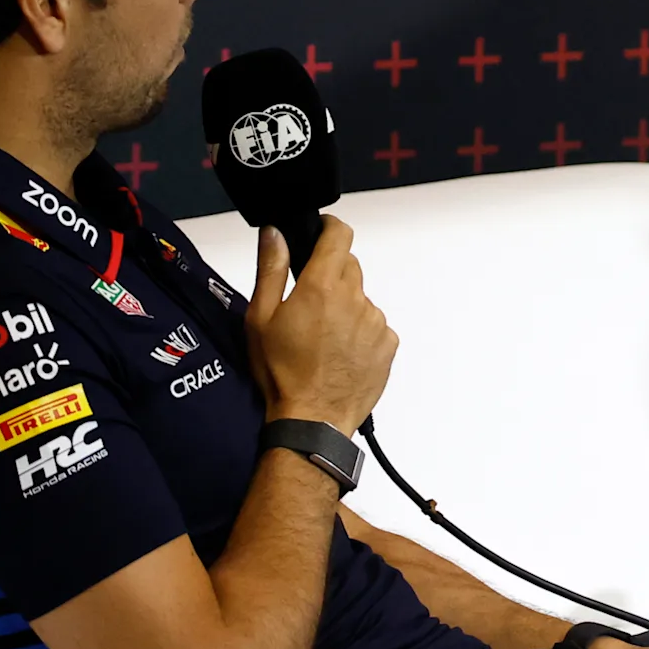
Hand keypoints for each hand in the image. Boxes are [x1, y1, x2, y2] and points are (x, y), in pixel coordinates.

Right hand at [248, 217, 394, 431]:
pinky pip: (374, 325)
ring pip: (361, 298)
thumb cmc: (281, 372)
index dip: (330, 229)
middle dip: (330, 275)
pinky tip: (339, 352)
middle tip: (309, 302)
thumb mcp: (260, 318)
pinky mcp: (388, 344)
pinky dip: (359, 331)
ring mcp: (376, 322)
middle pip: (349, 267)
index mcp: (322, 287)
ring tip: (322, 337)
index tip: (322, 232)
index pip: (340, 236)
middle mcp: (355, 299)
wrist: (312, 419)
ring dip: (345, 307)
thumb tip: (274, 233)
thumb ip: (271, 268)